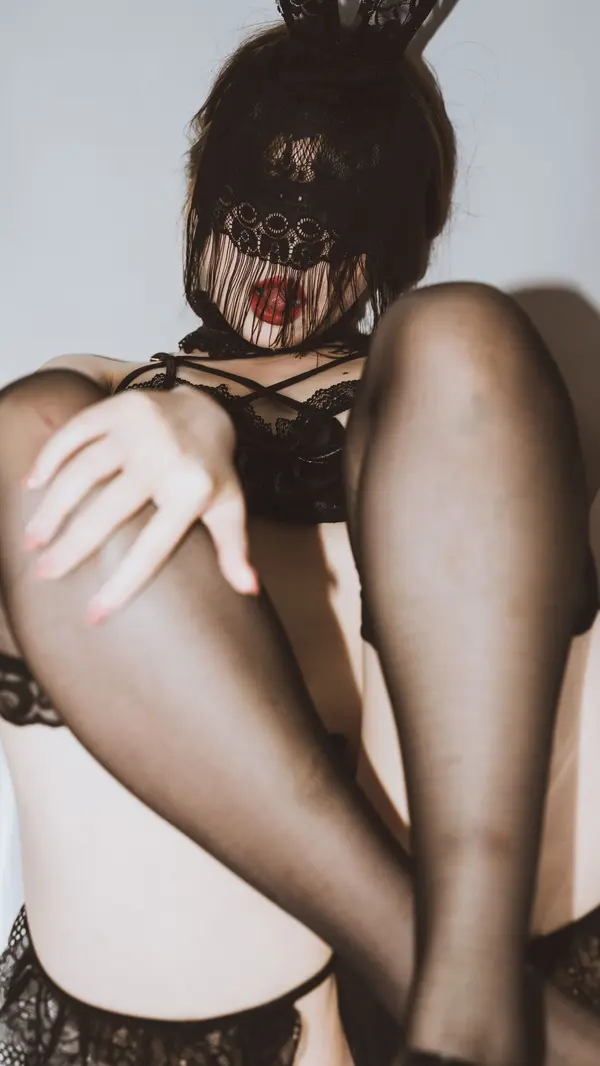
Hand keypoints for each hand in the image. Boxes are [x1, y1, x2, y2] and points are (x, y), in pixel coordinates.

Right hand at [23, 387, 258, 621]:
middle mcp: (165, 457)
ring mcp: (139, 428)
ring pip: (83, 472)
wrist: (207, 410)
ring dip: (53, 508)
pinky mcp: (118, 407)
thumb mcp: (229, 509)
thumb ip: (234, 549)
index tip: (93, 614)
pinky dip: (50, 459)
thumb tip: (249, 590)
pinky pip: (75, 433)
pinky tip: (33, 487)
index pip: (152, 547)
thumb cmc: (212, 471)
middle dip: (71, 547)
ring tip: (35, 540)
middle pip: (107, 512)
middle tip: (45, 574)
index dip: (122, 583)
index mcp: (192, 490)